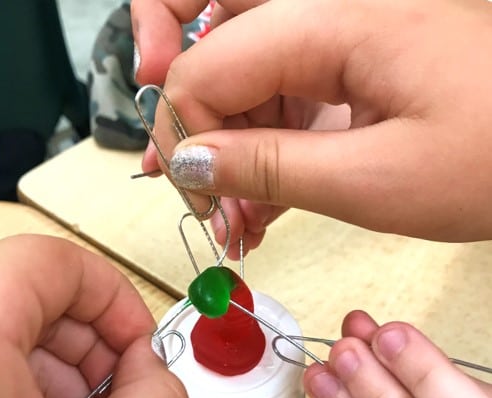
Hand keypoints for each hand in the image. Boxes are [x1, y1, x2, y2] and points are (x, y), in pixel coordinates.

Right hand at [136, 0, 491, 251]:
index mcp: (336, 15)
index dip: (182, 133)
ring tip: (237, 220)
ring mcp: (339, 33)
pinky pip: (280, 97)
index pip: (207, 63)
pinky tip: (262, 205)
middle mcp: (329, 7)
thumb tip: (187, 163)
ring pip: (243, 77)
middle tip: (189, 179)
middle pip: (211, 33)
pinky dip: (263, 152)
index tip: (189, 194)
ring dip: (228, 149)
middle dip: (187, 113)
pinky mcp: (349, 64)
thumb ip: (267, 166)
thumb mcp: (372, 180)